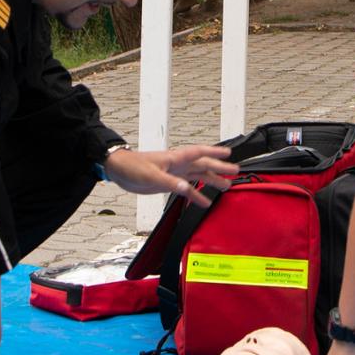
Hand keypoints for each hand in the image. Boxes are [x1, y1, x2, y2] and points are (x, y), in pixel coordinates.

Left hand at [100, 145, 237, 205]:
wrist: (119, 170)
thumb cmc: (133, 167)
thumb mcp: (151, 175)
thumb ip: (170, 182)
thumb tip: (187, 188)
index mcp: (175, 158)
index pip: (199, 153)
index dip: (214, 152)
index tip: (229, 153)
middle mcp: (178, 164)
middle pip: (203, 165)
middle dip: (219, 167)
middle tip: (236, 171)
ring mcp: (174, 173)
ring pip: (198, 175)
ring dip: (211, 180)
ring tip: (226, 186)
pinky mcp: (169, 182)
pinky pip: (187, 188)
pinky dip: (196, 195)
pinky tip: (204, 202)